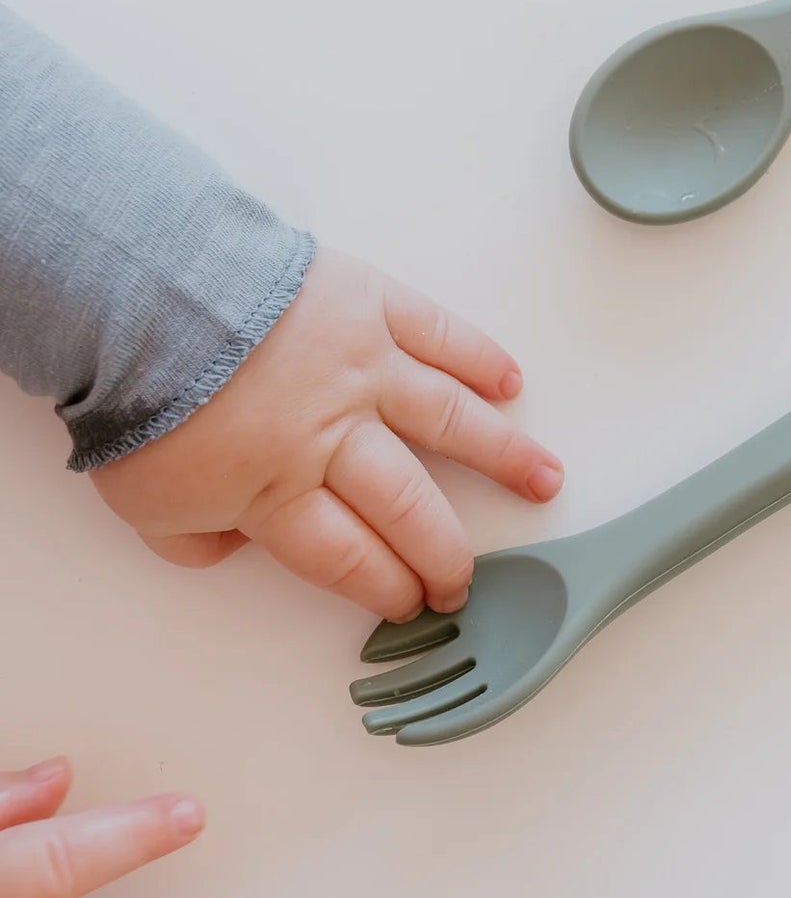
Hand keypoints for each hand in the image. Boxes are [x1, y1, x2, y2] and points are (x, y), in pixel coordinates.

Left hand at [91, 248, 564, 620]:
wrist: (135, 291)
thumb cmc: (136, 395)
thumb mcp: (143, 502)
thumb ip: (194, 543)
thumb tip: (236, 549)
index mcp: (279, 491)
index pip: (351, 558)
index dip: (387, 588)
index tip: (411, 605)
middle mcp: (336, 436)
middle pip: (409, 508)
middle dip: (446, 554)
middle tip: (467, 580)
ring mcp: (363, 368)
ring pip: (450, 423)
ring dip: (505, 458)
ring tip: (547, 482)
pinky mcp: (371, 305)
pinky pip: (439, 334)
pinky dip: (479, 359)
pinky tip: (510, 385)